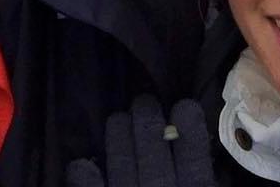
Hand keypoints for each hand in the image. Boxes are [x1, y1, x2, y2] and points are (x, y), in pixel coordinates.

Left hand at [65, 95, 214, 186]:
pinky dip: (84, 178)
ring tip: (118, 119)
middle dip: (147, 120)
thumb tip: (193, 139)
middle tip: (143, 102)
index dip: (189, 128)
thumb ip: (199, 175)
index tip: (183, 105)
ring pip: (121, 166)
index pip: (193, 158)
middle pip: (153, 153)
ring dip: (118, 138)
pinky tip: (80, 163)